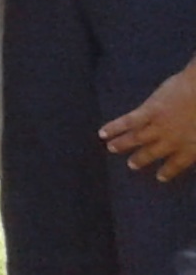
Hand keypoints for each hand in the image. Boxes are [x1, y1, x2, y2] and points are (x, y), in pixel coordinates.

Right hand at [103, 65, 195, 180]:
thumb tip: (195, 145)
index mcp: (192, 146)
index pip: (178, 163)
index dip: (169, 171)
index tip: (160, 177)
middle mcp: (172, 140)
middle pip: (153, 152)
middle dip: (141, 159)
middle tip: (132, 165)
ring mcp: (158, 126)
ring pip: (137, 138)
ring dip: (123, 144)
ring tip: (111, 149)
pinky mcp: (148, 111)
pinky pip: (129, 122)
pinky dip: (115, 128)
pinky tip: (103, 132)